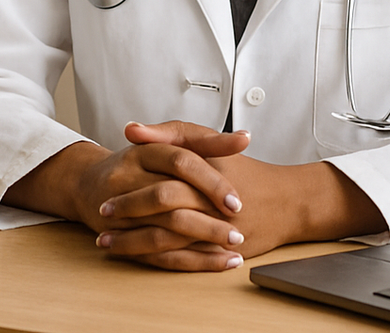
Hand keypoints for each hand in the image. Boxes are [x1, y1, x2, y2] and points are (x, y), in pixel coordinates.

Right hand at [2, 123, 248, 271]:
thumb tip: (243, 139)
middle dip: (207, 218)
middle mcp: (127, 178)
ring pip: (163, 230)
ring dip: (202, 243)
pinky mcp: (122, 237)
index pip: (180, 161)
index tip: (236, 200)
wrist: (88, 183)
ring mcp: (120, 209)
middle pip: (170, 198)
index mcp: (143, 152)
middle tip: (238, 230)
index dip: (210, 181)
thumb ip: (207, 142)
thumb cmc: (139, 163)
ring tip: (235, 248)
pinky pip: (158, 254)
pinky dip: (191, 261)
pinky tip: (219, 262)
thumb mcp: (170, 143)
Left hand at [103, 124, 387, 259]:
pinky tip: (134, 256)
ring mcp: (215, 229)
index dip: (130, 189)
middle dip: (129, 214)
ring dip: (134, 243)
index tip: (104, 194)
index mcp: (205, 171)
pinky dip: (155, 259)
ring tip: (106, 242)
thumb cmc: (241, 167)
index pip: (163, 180)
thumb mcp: (204, 139)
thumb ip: (168, 131)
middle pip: (163, 210)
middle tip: (103, 216)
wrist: (285, 201)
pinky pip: (182, 259)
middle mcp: (210, 202)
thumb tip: (131, 130)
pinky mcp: (218, 250)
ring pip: (169, 240)